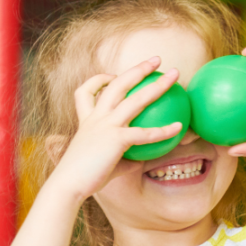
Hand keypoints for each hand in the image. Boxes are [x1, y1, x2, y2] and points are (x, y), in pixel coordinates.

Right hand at [49, 58, 184, 202]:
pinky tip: (179, 128)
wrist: (67, 186)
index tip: (111, 76)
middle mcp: (96, 118)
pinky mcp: (116, 140)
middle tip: (156, 59)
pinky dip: (163, 130)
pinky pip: (144, 133)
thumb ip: (122, 158)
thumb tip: (140, 160)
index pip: (86, 91)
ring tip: (176, 75)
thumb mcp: (101, 162)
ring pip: (135, 98)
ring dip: (158, 84)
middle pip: (117, 84)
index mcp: (87, 120)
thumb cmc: (82, 179)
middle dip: (138, 69)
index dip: (99, 79)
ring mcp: (106, 126)